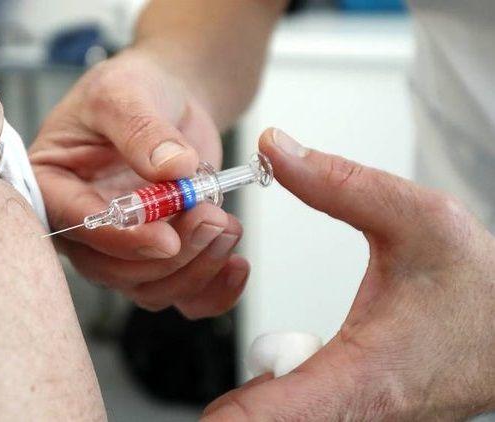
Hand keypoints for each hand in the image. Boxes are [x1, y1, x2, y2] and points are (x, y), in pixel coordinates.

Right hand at [30, 49, 247, 318]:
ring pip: (148, 288)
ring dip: (193, 269)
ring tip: (226, 224)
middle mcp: (82, 225)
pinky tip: (236, 265)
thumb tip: (172, 169)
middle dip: (166, 257)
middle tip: (209, 219)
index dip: (119, 237)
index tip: (165, 236)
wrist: (170, 99)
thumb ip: (142, 129)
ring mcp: (121, 246)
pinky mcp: (159, 256)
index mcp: (54, 185)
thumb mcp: (126, 91)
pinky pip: (180, 294)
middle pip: (110, 270)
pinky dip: (212, 291)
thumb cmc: (133, 88)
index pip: (74, 224)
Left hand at [203, 129, 494, 419]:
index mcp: (362, 375)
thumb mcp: (416, 219)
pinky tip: (260, 388)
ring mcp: (355, 421)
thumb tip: (274, 150)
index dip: (232, 418)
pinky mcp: (353, 417)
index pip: (276, 416)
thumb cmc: (479, 286)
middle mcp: (354, 412)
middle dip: (228, 412)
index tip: (196, 416)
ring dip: (246, 409)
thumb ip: (338, 184)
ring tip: (223, 398)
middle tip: (203, 398)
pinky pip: (298, 416)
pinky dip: (269, 406)